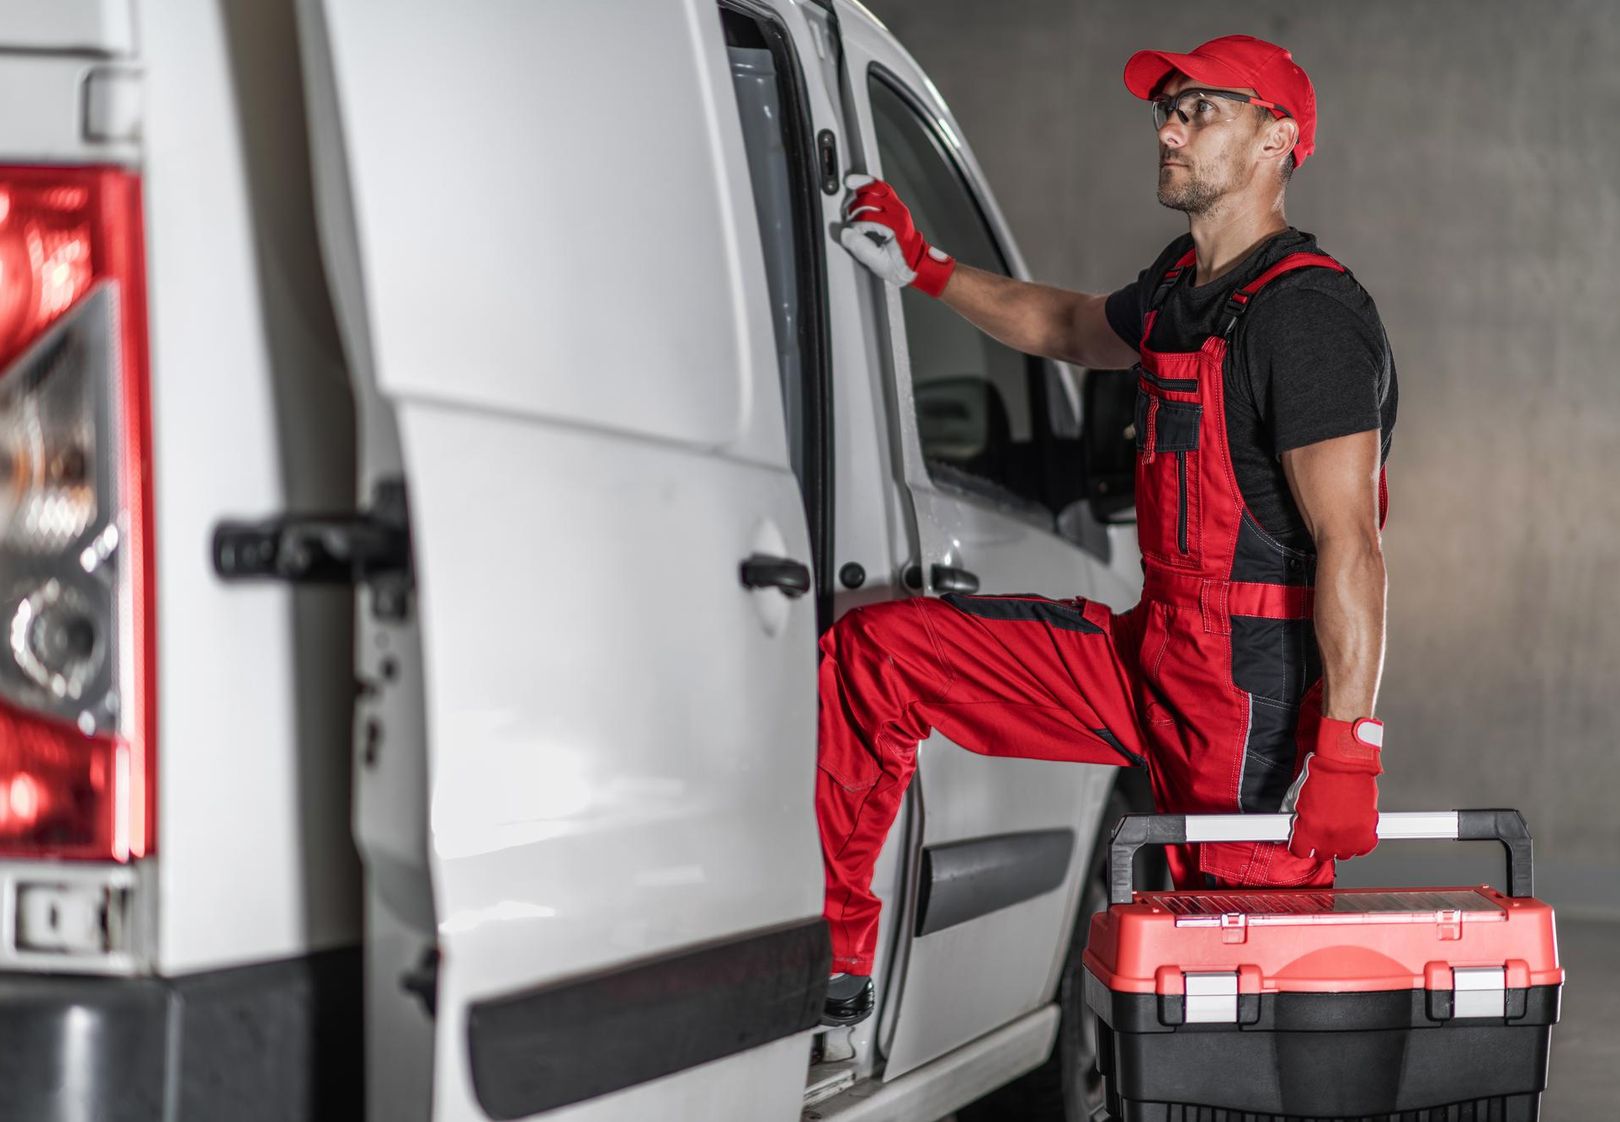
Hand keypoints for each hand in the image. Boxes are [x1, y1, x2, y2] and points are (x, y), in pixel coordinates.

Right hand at [837, 173, 955, 296]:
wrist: (916, 264)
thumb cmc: (900, 265)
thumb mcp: (879, 263)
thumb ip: (862, 249)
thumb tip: (846, 234)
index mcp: (895, 224)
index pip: (866, 216)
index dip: (854, 225)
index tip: (851, 235)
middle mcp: (898, 211)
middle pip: (868, 198)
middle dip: (853, 208)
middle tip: (847, 220)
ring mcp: (897, 206)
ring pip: (875, 187)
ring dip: (858, 192)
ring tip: (848, 202)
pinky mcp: (895, 205)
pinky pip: (880, 187)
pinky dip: (866, 183)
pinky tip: (854, 183)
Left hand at [1283, 703, 1382, 860]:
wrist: (1343, 764)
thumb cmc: (1322, 775)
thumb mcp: (1298, 798)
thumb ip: (1295, 818)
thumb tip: (1288, 827)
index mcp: (1308, 830)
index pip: (1301, 851)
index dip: (1302, 845)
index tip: (1305, 842)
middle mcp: (1328, 837)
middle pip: (1323, 854)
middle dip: (1321, 844)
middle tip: (1323, 832)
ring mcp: (1348, 836)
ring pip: (1344, 853)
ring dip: (1341, 844)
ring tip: (1339, 829)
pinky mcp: (1366, 831)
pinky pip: (1364, 847)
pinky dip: (1360, 842)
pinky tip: (1354, 832)